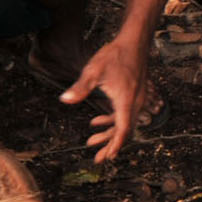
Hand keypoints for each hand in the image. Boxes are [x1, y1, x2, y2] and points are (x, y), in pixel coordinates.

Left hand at [63, 33, 150, 162]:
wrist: (134, 42)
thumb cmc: (114, 55)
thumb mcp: (94, 70)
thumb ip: (80, 87)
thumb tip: (65, 100)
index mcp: (127, 101)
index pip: (123, 129)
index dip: (115, 144)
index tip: (108, 157)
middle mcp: (136, 103)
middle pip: (125, 131)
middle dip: (110, 145)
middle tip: (97, 158)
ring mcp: (137, 99)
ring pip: (125, 124)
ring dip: (108, 134)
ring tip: (90, 141)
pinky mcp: (135, 95)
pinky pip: (125, 114)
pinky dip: (111, 121)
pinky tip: (95, 121)